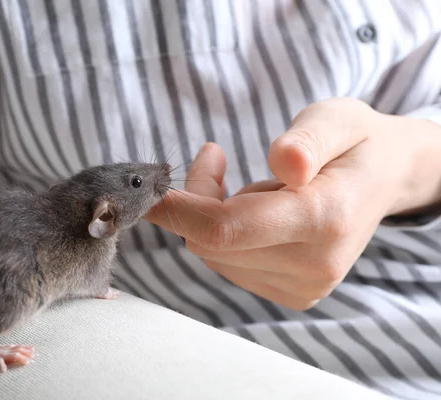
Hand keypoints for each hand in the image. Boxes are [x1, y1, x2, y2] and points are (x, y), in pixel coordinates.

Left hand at [146, 98, 440, 309]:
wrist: (383, 179)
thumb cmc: (355, 142)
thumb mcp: (338, 119)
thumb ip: (309, 139)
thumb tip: (285, 163)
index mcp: (325, 217)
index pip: (227, 228)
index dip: (177, 208)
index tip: (148, 186)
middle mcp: (314, 265)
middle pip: (211, 242)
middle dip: (196, 199)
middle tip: (214, 157)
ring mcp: (303, 286)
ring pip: (213, 255)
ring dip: (210, 216)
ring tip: (247, 182)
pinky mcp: (293, 294)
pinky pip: (228, 265)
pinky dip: (223, 236)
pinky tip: (252, 210)